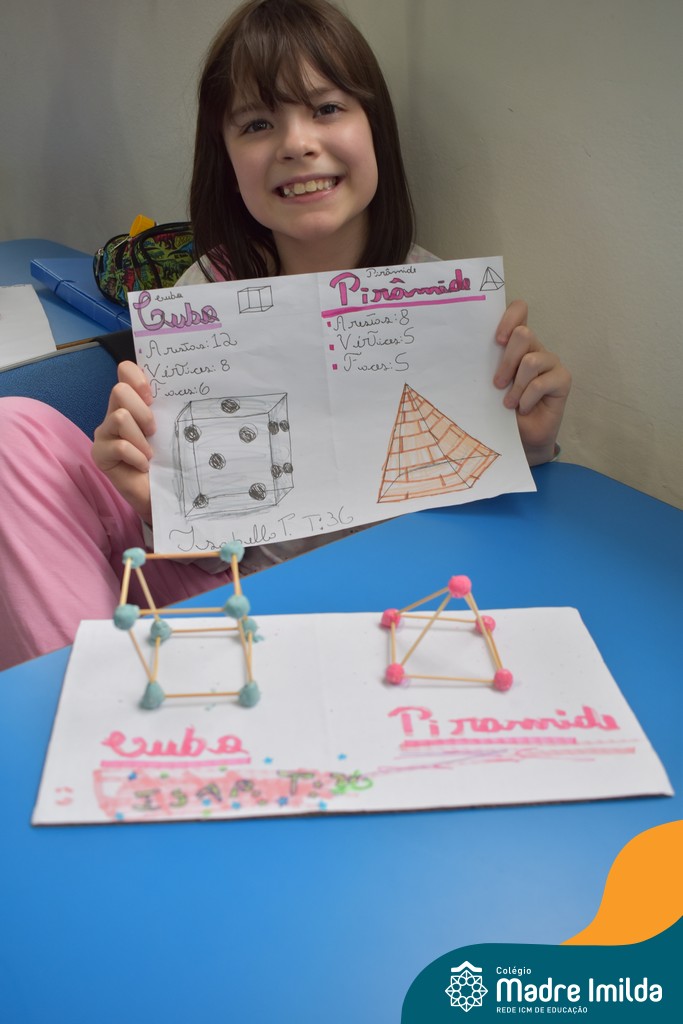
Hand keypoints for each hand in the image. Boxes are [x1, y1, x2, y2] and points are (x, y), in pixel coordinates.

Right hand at [92, 361, 155, 521]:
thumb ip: (166, 408)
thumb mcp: (170, 429)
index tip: (152, 397)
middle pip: (119, 391)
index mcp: (133, 403)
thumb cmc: (168, 459)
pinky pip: (119, 446)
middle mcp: (115, 413)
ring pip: (120, 417)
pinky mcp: (100, 454)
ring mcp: (104, 433)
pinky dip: (137, 457)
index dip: (137, 378)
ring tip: (149, 454)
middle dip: (142, 411)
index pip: (125, 371)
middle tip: (153, 432)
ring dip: (141, 438)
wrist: (163, 492)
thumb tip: (178, 386)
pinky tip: (144, 466)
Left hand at [493, 300, 570, 465]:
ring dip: (516, 386)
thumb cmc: (502, 409)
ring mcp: (550, 362)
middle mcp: (535, 347)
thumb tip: (466, 355)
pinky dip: (527, 398)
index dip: (509, 317)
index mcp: (516, 344)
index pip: (520, 310)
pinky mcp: (562, 378)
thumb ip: (487, 366)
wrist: (521, 437)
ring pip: (531, 361)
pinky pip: (542, 383)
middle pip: (523, 334)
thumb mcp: (489, 385)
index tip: (495, 341)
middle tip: (497, 384)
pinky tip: (523, 408)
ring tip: (509, 403)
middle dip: (506, 361)